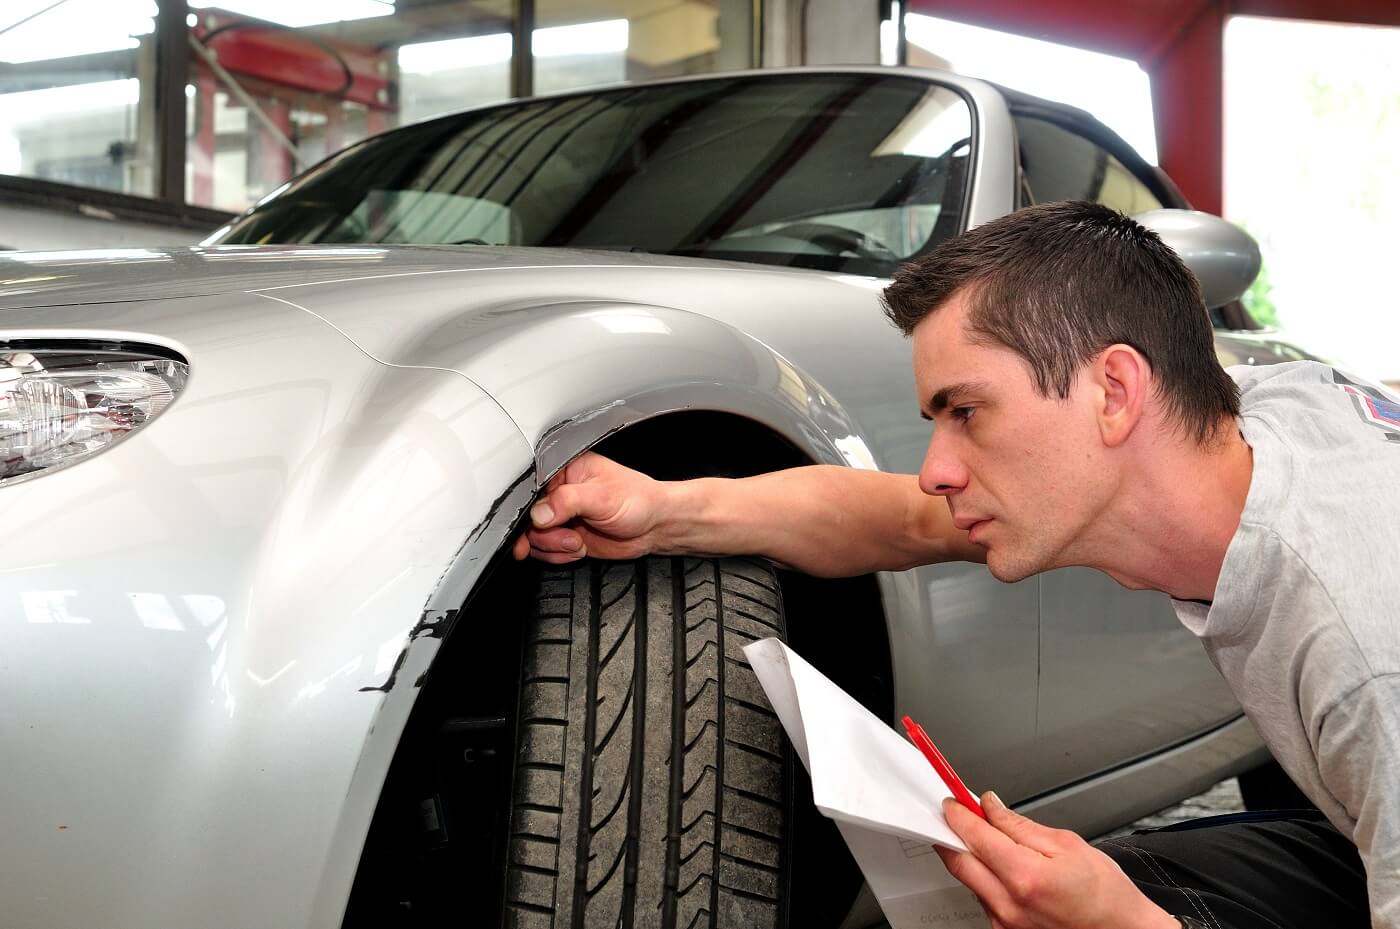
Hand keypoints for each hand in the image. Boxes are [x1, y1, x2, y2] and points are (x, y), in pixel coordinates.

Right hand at [511, 452, 669, 563]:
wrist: (655, 527)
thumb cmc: (638, 500)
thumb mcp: (601, 496)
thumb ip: (566, 502)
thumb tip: (538, 513)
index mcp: (565, 470)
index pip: (531, 487)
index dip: (528, 508)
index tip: (535, 524)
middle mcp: (559, 492)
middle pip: (528, 516)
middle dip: (544, 534)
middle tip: (567, 537)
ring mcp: (561, 516)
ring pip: (534, 537)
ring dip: (553, 546)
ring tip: (578, 542)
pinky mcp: (565, 536)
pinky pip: (545, 551)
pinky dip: (559, 556)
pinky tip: (579, 548)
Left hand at [936, 792, 1176, 928]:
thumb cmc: (1106, 896)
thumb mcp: (1067, 845)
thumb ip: (1020, 825)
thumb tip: (991, 808)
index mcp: (1025, 877)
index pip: (974, 836)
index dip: (959, 814)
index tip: (953, 802)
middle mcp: (1009, 905)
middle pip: (959, 861)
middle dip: (954, 835)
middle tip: (957, 817)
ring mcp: (1005, 924)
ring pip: (970, 881)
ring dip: (972, 858)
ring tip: (993, 843)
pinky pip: (984, 899)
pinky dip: (986, 880)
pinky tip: (1005, 870)